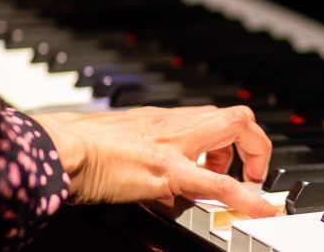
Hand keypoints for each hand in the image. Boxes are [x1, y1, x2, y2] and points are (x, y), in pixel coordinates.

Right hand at [35, 105, 277, 217]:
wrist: (60, 146)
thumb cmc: (80, 145)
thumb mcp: (124, 141)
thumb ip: (148, 153)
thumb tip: (163, 182)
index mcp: (164, 119)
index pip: (213, 115)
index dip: (234, 136)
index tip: (232, 159)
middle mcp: (175, 124)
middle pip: (236, 115)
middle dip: (255, 143)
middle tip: (251, 172)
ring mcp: (175, 145)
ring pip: (236, 130)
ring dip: (253, 159)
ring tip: (245, 186)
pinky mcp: (168, 170)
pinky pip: (219, 182)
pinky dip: (247, 197)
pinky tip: (262, 208)